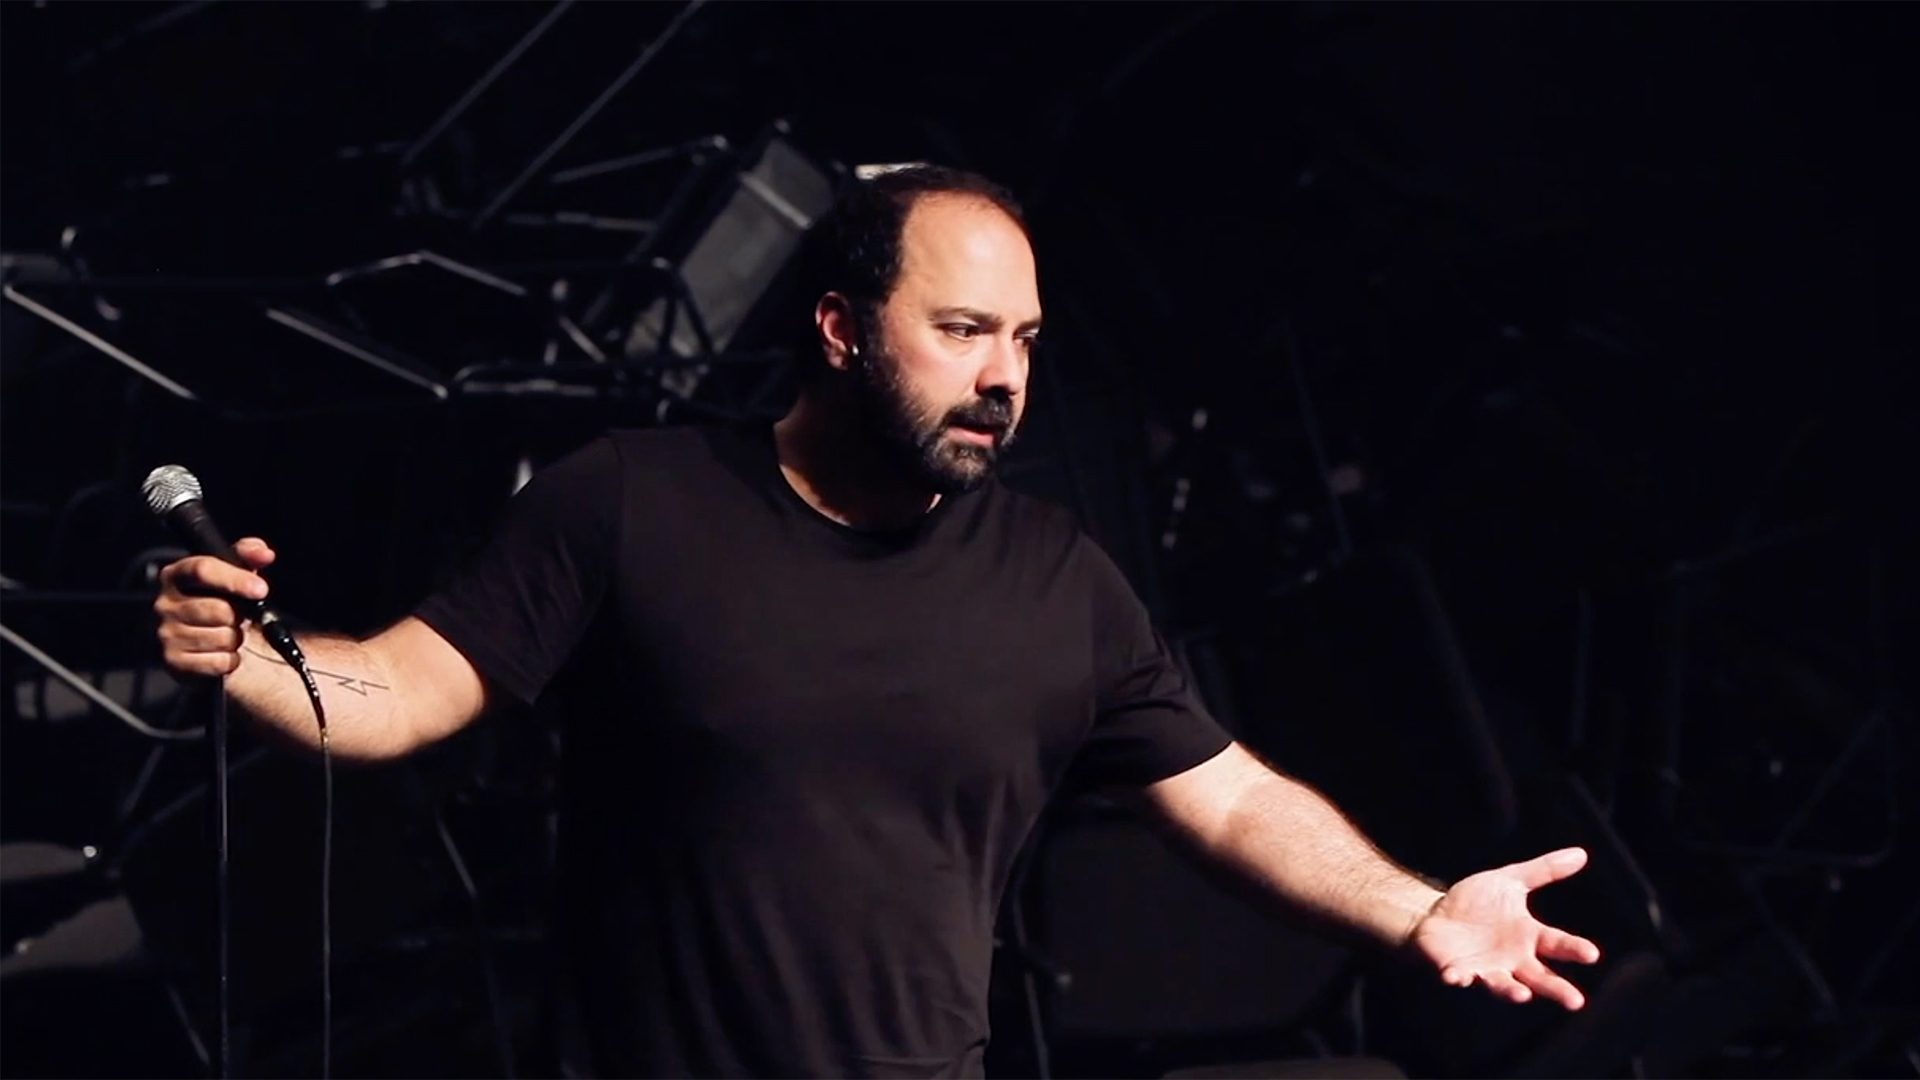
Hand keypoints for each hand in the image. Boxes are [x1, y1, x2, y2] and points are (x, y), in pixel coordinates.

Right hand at [153, 537, 275, 677]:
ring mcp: (166, 634)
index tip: (261, 589)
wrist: (214, 643)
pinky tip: (221, 653)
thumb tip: (264, 554)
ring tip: (228, 634)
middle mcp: (164, 604)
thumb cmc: (226, 602)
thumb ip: (249, 554)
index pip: (203, 570)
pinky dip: (230, 660)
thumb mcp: (237, 572)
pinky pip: (218, 662)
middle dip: (239, 615)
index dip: (235, 579)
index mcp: (176, 575)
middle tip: (238, 617)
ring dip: (236, 639)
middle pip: (218, 608)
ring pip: (222, 637)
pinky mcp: (174, 662)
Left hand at [1410, 846, 1601, 1008]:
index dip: (1574, 949)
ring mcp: (1485, 968)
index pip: (1557, 943)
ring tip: (1523, 995)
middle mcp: (1511, 959)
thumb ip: (1543, 870)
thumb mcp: (1510, 880)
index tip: (1592, 954)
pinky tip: (1457, 977)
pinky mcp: (1456, 970)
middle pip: (1539, 977)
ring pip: (1502, 985)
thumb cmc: (1478, 902)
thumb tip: (1580, 853)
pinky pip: (1458, 976)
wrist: (1436, 912)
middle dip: (1557, 989)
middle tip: (1576, 1002)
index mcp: (1528, 936)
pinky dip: (1458, 978)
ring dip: (1511, 991)